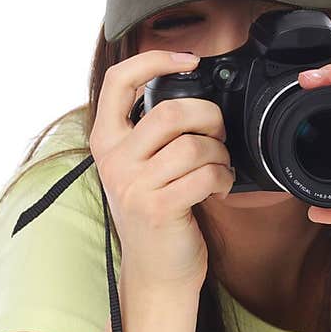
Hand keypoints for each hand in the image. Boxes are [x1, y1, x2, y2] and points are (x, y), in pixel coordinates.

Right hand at [90, 50, 233, 291]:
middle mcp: (114, 160)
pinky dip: (224, 178)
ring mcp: (133, 185)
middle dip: (209, 118)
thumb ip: (151, 132)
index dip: (155, 60)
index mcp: (106, 141)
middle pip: (171, 111)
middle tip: (218, 136)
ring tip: (219, 168)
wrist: (156, 272)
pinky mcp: (158, 208)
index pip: (119, 80)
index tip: (188, 59)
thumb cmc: (157, 214)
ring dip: (220, 154)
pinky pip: (206, 174)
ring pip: (194, 145)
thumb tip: (193, 93)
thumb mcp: (141, 167)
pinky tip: (221, 187)